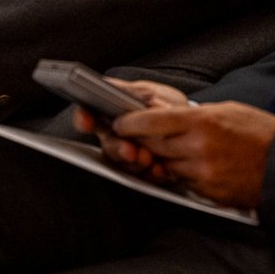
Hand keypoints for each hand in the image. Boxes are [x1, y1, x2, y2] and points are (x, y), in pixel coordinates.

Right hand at [70, 79, 186, 180]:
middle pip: (108, 146)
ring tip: (148, 158)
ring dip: (134, 164)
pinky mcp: (145, 174)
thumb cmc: (168, 108)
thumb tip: (140, 102)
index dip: (83, 118)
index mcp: (114, 114)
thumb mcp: (155, 94)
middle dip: (118, 148)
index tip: (85, 120)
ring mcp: (130, 157)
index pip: (90, 115)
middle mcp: (118, 138)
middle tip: (129, 150)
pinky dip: (152, 175)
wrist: (190, 130)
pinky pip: (143, 179)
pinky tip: (159, 169)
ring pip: (123, 165)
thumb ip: (142, 96)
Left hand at [108, 100, 274, 208]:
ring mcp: (203, 174)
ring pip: (165, 166)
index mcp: (203, 123)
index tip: (120, 122)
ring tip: (167, 149)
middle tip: (132, 135)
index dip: (131, 122)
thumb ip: (195, 114)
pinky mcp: (208, 193)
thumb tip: (166, 114)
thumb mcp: (228, 110)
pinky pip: (182, 183)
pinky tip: (187, 165)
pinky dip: (179, 174)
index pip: (152, 122)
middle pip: (153, 146)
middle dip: (141, 140)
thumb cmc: (261, 133)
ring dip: (160, 158)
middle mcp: (199, 149)